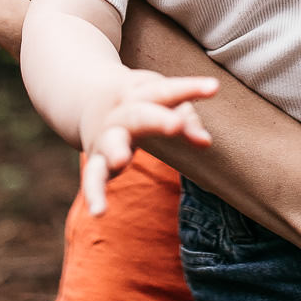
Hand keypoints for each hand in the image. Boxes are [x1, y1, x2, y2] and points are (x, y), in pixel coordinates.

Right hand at [78, 71, 217, 214]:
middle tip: (177, 125)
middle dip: (156, 119)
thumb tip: (206, 143)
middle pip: (137, 114)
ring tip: (121, 160)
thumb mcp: (161, 101)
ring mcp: (106, 137)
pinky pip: (93, 177)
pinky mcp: (97, 161)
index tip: (213, 87)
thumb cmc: (140, 102)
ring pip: (110, 142)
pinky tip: (98, 212)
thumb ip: (186, 120)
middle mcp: (120, 113)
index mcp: (139, 92)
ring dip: (115, 150)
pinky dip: (94, 194)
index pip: (165, 90)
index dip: (189, 88)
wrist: (87, 97)